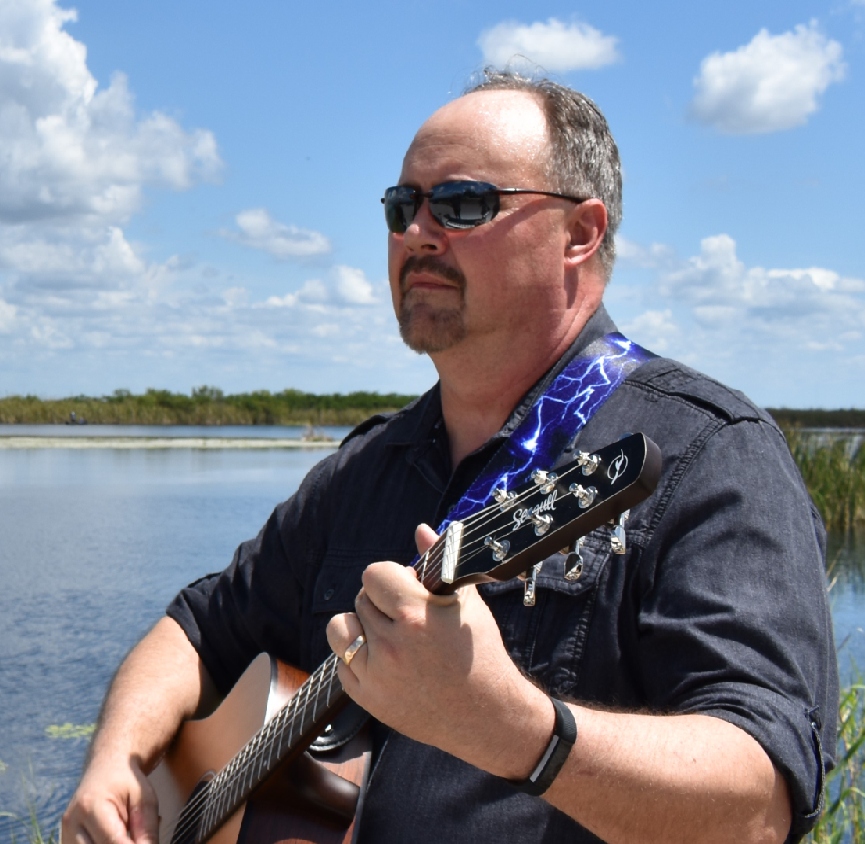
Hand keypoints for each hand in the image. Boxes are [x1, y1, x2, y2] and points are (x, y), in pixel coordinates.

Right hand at [62, 754, 157, 843]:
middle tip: (138, 838)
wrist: (105, 768)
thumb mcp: (145, 798)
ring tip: (129, 834)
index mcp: (90, 806)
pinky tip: (119, 837)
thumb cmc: (127, 781)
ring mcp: (65, 835)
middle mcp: (71, 823)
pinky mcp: (66, 842)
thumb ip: (147, 828)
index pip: (112, 842)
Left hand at [326, 524, 552, 778]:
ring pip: (340, 628)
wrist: (486, 715)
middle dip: (382, 601)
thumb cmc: (480, 653)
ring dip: (360, 626)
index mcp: (415, 616)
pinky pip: (341, 663)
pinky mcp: (367, 699)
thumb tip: (420, 529)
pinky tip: (385, 660)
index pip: (374, 574)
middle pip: (361, 598)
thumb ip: (437, 562)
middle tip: (407, 615)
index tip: (409, 588)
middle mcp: (390, 645)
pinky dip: (358, 657)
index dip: (393, 577)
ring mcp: (375, 675)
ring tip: (387, 634)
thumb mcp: (465, 602)